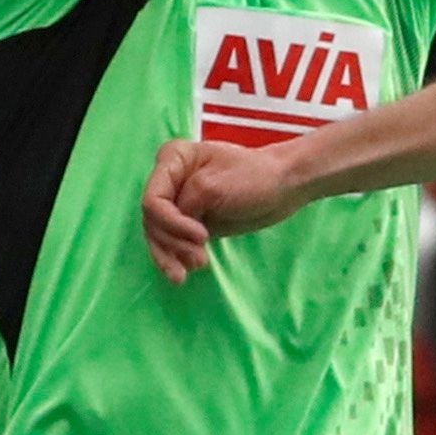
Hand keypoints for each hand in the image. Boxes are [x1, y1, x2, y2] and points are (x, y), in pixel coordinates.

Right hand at [139, 133, 292, 279]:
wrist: (281, 188)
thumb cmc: (253, 177)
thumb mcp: (216, 186)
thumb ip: (187, 204)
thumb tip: (172, 227)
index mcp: (173, 159)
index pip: (153, 200)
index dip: (172, 223)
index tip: (202, 237)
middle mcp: (169, 179)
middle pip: (153, 220)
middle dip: (173, 243)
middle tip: (201, 259)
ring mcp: (177, 202)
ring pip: (158, 235)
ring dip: (173, 255)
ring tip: (197, 267)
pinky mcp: (188, 222)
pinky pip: (171, 243)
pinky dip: (174, 258)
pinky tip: (181, 274)